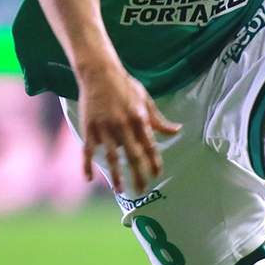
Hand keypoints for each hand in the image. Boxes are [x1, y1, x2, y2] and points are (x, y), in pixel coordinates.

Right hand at [76, 60, 179, 194]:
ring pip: (112, 157)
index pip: (150, 146)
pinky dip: (87, 165)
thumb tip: (177, 130)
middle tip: (142, 190)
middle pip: (133, 156)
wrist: (99, 73)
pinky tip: (89, 178)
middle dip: (138, 175)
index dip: (154, 161)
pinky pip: (88, 150)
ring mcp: (105, 128)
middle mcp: (123, 126)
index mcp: (139, 119)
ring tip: (121, 191)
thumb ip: (159, 120)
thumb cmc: (125, 86)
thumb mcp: (146, 100)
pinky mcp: (89, 128)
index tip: (157, 174)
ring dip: (116, 176)